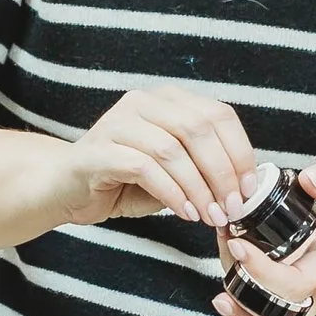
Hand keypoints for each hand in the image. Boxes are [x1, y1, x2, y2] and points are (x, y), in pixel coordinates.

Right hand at [59, 84, 265, 234]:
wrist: (66, 188)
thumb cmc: (124, 180)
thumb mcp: (174, 170)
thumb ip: (203, 168)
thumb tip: (243, 188)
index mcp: (168, 100)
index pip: (218, 114)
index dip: (240, 152)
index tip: (249, 188)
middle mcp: (143, 102)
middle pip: (198, 129)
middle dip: (222, 173)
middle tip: (231, 207)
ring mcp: (118, 122)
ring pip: (172, 149)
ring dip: (197, 188)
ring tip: (208, 215)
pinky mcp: (99, 150)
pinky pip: (144, 168)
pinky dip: (170, 193)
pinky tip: (182, 212)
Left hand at [210, 159, 315, 315]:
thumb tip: (309, 179)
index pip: (298, 282)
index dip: (263, 272)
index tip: (238, 244)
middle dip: (249, 312)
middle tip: (221, 288)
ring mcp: (311, 293)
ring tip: (221, 297)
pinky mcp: (297, 293)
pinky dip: (248, 311)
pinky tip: (229, 288)